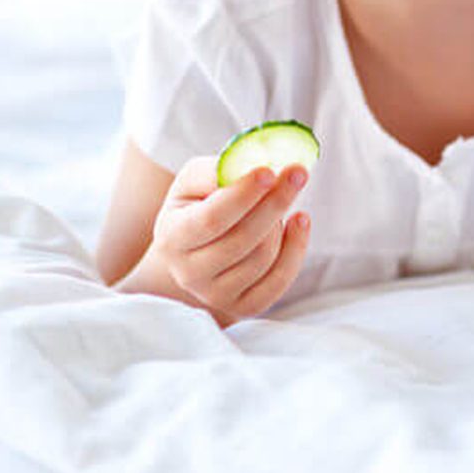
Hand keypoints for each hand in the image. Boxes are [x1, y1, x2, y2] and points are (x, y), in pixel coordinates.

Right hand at [146, 156, 311, 327]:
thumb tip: (250, 165)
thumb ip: (215, 171)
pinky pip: (278, 281)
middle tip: (297, 173)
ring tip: (281, 199)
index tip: (270, 171)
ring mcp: (215, 296)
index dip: (243, 195)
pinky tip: (300, 222)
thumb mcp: (193, 183)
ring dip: (280, 223)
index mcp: (173, 237)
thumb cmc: (196, 207)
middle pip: (242, 240)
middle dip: (274, 203)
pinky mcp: (242, 307)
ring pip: (262, 258)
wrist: (192, 254)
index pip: (212, 219)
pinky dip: (296, 249)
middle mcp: (189, 273)